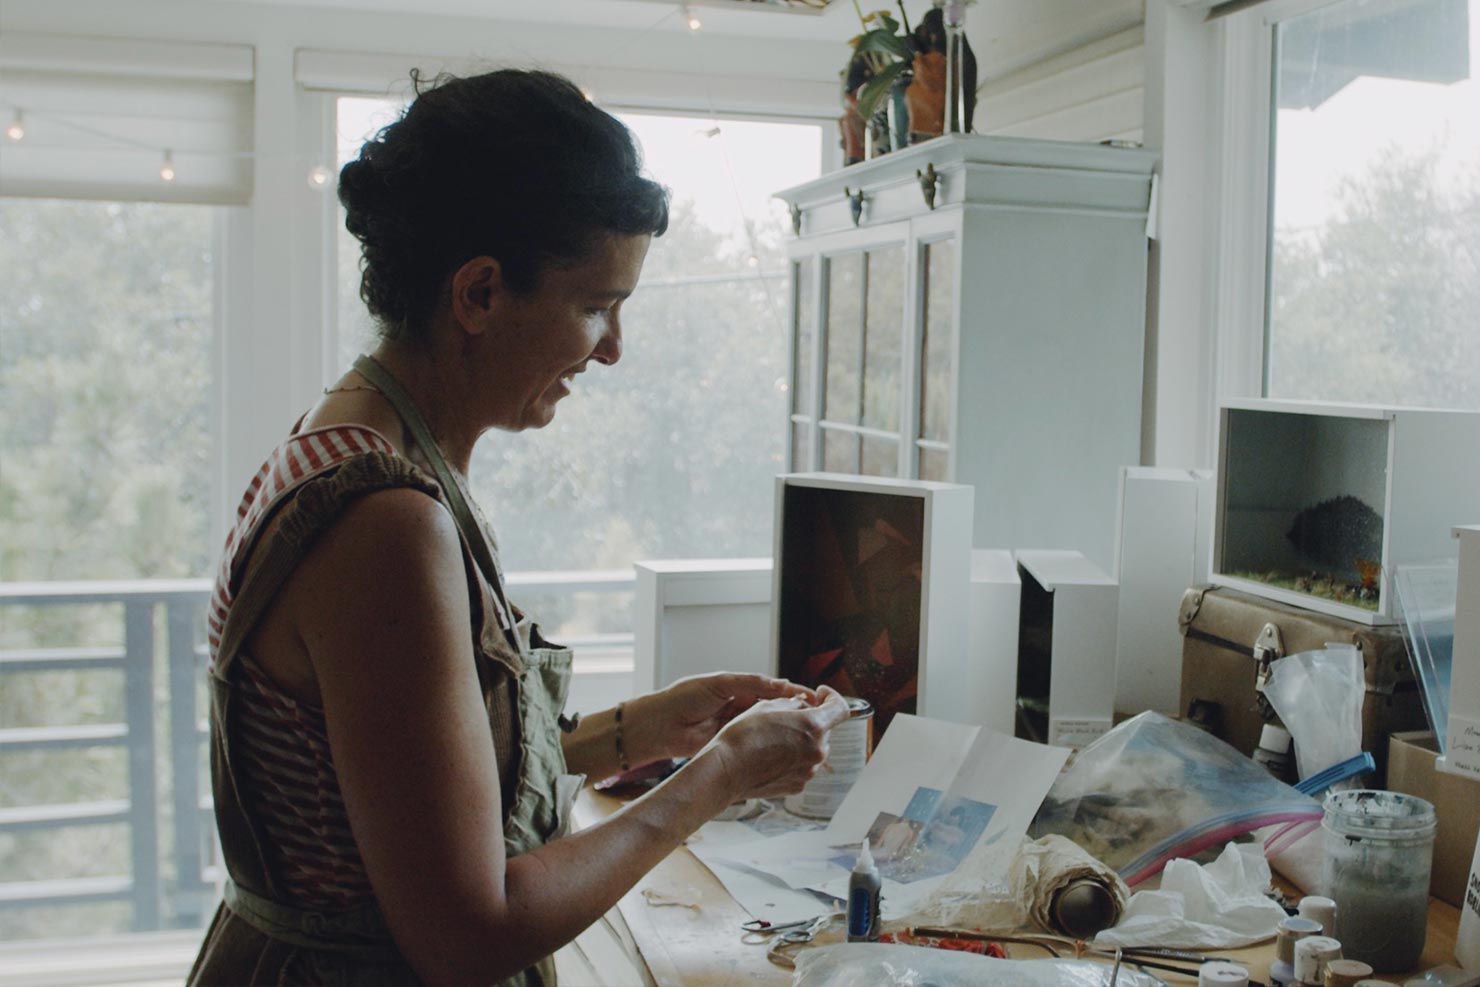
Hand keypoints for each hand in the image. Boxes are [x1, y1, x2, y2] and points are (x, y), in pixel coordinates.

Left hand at [636, 673, 822, 762]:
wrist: (658, 726)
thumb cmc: (683, 698)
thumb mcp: (719, 684)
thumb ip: (749, 683)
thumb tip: (781, 683)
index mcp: (739, 688)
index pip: (775, 689)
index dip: (795, 694)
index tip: (815, 699)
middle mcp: (742, 706)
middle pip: (777, 709)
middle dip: (796, 713)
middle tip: (816, 719)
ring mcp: (738, 727)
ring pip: (770, 728)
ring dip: (787, 731)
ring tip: (806, 734)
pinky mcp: (732, 744)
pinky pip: (756, 744)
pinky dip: (771, 746)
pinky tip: (786, 749)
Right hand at [706, 686, 850, 800]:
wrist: (726, 771)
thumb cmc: (742, 736)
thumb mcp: (767, 706)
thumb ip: (792, 703)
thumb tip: (803, 705)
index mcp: (813, 726)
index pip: (840, 708)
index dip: (832, 697)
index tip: (821, 694)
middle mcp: (816, 750)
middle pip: (824, 730)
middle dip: (810, 721)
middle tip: (786, 718)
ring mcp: (808, 771)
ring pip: (813, 749)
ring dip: (801, 741)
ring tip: (774, 739)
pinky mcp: (798, 785)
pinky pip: (802, 766)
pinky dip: (793, 758)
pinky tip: (771, 756)